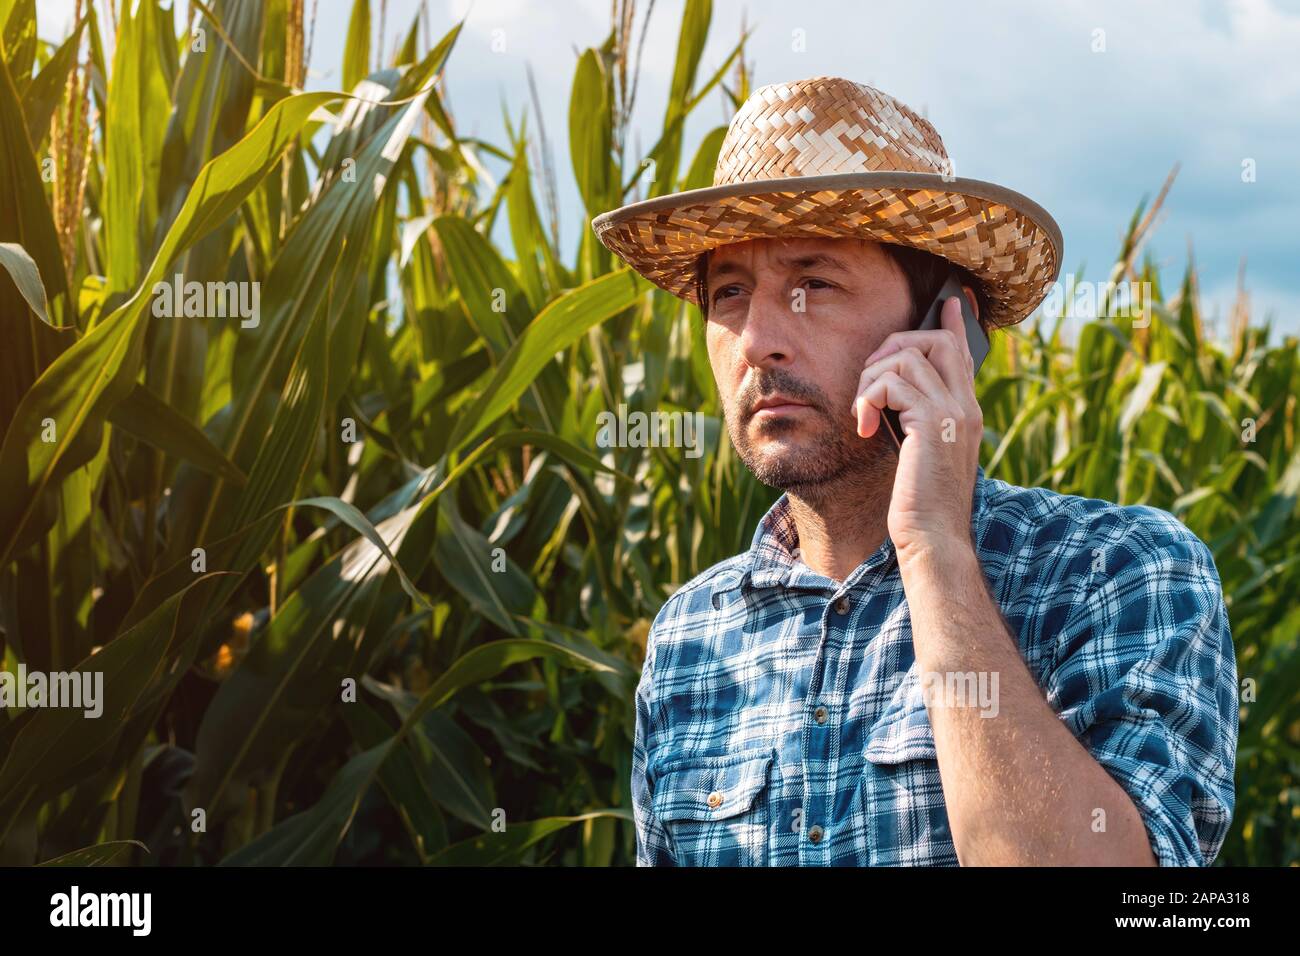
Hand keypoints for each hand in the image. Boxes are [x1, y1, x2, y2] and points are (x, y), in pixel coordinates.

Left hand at [851, 295, 982, 563]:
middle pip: (936, 341)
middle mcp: (965, 407)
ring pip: (907, 356)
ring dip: (871, 378)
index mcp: (965, 413)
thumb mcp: (919, 455)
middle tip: (870, 382)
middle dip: (894, 346)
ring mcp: (953, 412)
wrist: (933, 539)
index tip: (951, 301)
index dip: (953, 325)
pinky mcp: (933, 423)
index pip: (963, 354)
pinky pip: (893, 382)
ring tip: (863, 413)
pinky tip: (864, 427)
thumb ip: (915, 422)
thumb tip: (892, 398)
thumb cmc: (920, 505)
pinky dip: (868, 398)